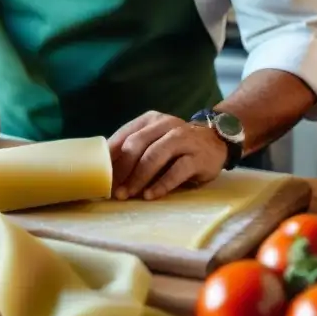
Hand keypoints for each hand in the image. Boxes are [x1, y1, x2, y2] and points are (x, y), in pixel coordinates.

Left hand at [107, 111, 227, 199]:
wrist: (216, 141)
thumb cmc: (176, 146)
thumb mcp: (154, 140)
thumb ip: (134, 149)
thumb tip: (104, 171)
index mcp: (150, 120)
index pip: (125, 135)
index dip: (110, 156)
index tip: (100, 175)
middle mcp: (165, 124)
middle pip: (136, 145)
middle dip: (122, 169)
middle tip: (114, 190)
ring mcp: (183, 138)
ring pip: (154, 156)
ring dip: (138, 177)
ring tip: (128, 195)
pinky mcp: (198, 156)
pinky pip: (177, 170)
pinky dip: (161, 184)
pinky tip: (150, 195)